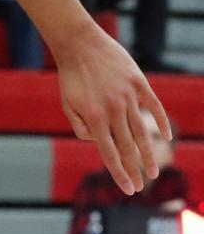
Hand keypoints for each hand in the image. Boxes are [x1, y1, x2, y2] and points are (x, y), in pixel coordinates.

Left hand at [53, 19, 167, 194]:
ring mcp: (128, 96)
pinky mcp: (138, 82)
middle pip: (128, 148)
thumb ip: (80, 127)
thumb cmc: (70, 76)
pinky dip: (161, 122)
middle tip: (141, 187)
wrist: (79, 43)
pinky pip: (153, 106)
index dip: (120, 174)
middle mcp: (113, 110)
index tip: (128, 189)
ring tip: (154, 171)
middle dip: (135, 171)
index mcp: (93, 117)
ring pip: (142, 131)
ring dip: (149, 154)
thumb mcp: (68, 104)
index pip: (110, 154)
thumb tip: (95, 142)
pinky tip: (167, 137)